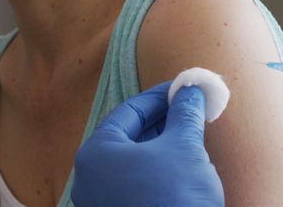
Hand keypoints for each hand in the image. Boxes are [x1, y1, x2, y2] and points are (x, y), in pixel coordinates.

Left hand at [72, 82, 224, 206]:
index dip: (159, 96)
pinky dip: (156, 170)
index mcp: (96, 153)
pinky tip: (181, 166)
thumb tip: (192, 89)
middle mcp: (90, 178)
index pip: (129, 111)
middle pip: (129, 136)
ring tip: (190, 136)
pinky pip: (135, 184)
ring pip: (133, 162)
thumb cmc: (175, 196)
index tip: (184, 89)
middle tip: (190, 110)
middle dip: (162, 121)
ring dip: (161, 146)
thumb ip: (186, 112)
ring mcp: (101, 202)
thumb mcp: (185, 146)